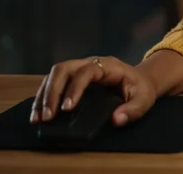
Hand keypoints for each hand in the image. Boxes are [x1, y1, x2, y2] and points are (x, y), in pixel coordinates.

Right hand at [30, 56, 156, 126]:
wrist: (140, 80)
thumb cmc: (140, 88)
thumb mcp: (144, 99)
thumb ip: (133, 109)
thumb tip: (116, 120)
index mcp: (107, 65)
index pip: (87, 71)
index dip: (75, 88)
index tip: (67, 108)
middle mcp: (90, 63)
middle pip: (64, 68)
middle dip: (52, 92)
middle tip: (48, 116)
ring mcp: (79, 68)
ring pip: (54, 74)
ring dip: (43, 95)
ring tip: (38, 118)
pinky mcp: (72, 78)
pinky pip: (52, 82)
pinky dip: (43, 97)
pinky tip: (38, 114)